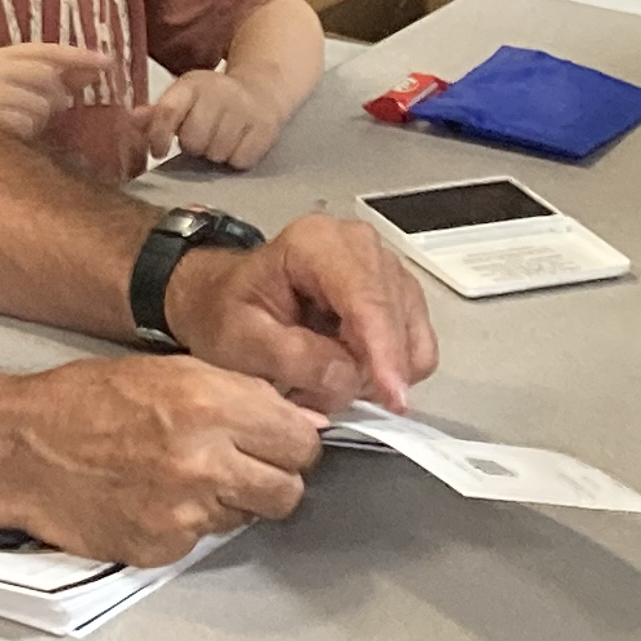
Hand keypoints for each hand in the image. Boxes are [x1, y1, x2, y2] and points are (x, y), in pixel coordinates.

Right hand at [0, 39, 111, 144]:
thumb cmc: (1, 114)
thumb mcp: (31, 89)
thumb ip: (62, 76)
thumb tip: (102, 65)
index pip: (47, 49)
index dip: (80, 55)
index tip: (109, 63)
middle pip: (46, 75)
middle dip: (56, 95)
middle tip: (50, 109)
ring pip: (40, 102)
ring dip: (40, 116)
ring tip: (25, 122)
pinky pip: (27, 124)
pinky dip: (28, 130)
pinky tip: (16, 132)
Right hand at [0, 358, 326, 567]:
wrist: (18, 449)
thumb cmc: (83, 402)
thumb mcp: (169, 371)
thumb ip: (239, 395)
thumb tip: (297, 420)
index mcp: (210, 404)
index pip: (302, 441)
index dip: (292, 440)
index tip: (280, 439)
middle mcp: (205, 461)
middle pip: (289, 489)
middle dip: (273, 476)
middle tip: (244, 463)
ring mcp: (185, 511)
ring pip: (250, 517)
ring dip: (232, 500)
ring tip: (187, 476)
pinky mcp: (163, 547)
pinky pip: (204, 539)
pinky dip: (190, 523)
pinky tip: (157, 497)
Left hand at [141, 66, 288, 170]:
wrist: (263, 88)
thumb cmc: (214, 100)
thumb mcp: (185, 97)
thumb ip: (158, 113)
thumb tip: (131, 120)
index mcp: (192, 85)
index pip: (168, 111)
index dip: (159, 135)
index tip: (159, 151)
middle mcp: (218, 93)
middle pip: (193, 140)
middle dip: (194, 146)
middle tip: (202, 138)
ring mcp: (244, 109)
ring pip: (216, 153)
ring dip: (216, 154)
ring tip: (220, 140)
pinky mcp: (265, 127)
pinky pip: (240, 160)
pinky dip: (237, 159)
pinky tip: (238, 144)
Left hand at [159, 209, 436, 415]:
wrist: (224, 300)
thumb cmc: (226, 313)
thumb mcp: (240, 341)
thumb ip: (291, 357)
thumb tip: (347, 378)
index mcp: (317, 243)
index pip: (366, 297)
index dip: (383, 349)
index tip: (392, 396)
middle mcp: (359, 246)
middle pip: (395, 317)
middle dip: (369, 369)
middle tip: (317, 397)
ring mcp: (384, 268)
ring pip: (411, 336)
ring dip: (374, 374)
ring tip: (323, 381)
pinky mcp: (398, 296)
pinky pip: (416, 347)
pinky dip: (387, 372)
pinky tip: (346, 370)